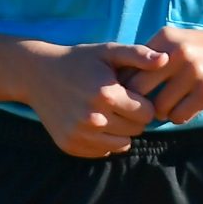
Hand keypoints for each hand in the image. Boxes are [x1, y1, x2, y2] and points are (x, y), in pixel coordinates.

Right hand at [21, 41, 168, 156]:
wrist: (37, 75)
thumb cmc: (78, 61)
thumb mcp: (107, 51)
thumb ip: (138, 55)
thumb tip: (166, 60)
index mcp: (107, 94)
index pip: (146, 113)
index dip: (143, 103)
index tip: (131, 95)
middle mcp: (94, 118)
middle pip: (136, 130)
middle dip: (133, 118)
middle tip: (120, 103)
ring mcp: (80, 134)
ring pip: (121, 144)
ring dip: (121, 131)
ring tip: (109, 113)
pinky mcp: (70, 145)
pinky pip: (102, 152)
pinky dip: (103, 141)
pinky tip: (95, 123)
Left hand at [123, 22, 202, 123]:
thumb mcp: (179, 41)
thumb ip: (152, 57)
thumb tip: (120, 82)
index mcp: (165, 39)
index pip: (130, 69)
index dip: (127, 85)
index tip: (133, 93)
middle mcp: (177, 53)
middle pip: (138, 90)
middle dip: (139, 103)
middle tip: (146, 108)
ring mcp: (194, 73)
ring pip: (158, 108)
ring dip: (161, 113)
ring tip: (171, 106)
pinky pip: (179, 117)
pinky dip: (179, 117)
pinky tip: (186, 109)